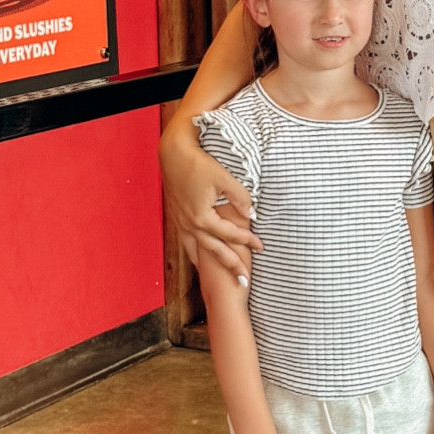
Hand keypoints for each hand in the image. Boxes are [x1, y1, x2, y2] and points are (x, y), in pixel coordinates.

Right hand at [162, 128, 262, 278]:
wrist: (173, 153)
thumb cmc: (198, 163)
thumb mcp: (224, 178)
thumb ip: (240, 198)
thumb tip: (252, 215)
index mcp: (202, 217)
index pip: (230, 235)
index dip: (248, 241)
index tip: (261, 247)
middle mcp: (189, 225)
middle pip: (214, 251)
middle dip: (231, 266)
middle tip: (244, 280)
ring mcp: (180, 223)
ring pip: (195, 252)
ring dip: (209, 265)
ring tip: (218, 279)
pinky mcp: (176, 217)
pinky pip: (186, 242)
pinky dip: (195, 254)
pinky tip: (199, 257)